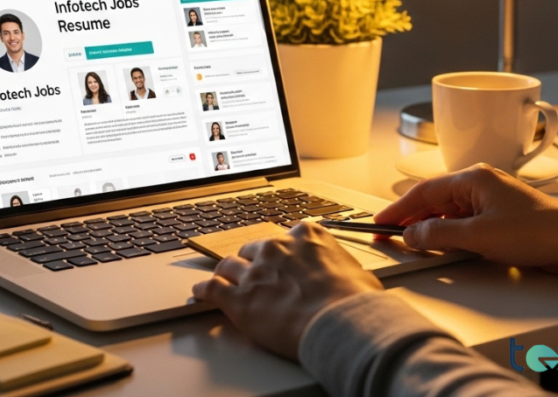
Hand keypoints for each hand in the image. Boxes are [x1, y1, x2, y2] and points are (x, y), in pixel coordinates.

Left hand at [192, 222, 381, 359]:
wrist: (341, 322)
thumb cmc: (354, 301)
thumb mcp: (356, 271)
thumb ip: (339, 266)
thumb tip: (347, 278)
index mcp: (305, 236)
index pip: (284, 237)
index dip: (280, 252)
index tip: (279, 259)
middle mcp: (276, 248)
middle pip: (253, 250)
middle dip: (252, 262)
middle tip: (255, 275)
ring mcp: (254, 271)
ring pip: (229, 266)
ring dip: (227, 274)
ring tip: (224, 281)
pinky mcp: (238, 298)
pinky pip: (211, 288)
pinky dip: (203, 290)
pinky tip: (200, 292)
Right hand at [376, 164, 557, 275]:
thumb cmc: (539, 231)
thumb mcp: (479, 236)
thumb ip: (439, 234)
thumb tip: (412, 234)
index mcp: (473, 178)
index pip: (423, 192)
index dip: (397, 209)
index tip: (379, 223)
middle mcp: (479, 184)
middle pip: (433, 200)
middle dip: (409, 219)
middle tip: (388, 235)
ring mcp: (489, 201)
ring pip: (447, 212)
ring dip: (428, 228)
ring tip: (410, 244)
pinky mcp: (498, 218)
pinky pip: (462, 223)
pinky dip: (447, 234)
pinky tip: (440, 246)